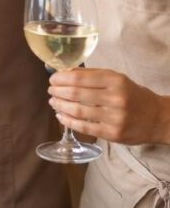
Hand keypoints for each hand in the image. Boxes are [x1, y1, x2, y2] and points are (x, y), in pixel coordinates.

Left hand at [48, 67, 169, 145]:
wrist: (157, 118)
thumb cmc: (132, 94)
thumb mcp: (116, 78)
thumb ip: (91, 75)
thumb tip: (64, 72)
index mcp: (115, 80)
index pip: (79, 78)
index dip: (61, 78)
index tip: (52, 79)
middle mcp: (115, 98)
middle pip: (75, 94)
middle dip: (57, 92)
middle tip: (50, 91)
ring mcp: (114, 118)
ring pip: (77, 111)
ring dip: (60, 106)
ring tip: (53, 102)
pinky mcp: (113, 134)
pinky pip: (84, 127)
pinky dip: (68, 121)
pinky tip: (60, 116)